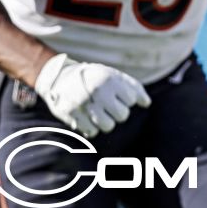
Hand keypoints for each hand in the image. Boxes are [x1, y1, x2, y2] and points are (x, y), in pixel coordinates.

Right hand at [32, 53, 151, 137]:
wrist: (59, 77)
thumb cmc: (94, 77)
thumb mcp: (114, 75)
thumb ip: (134, 87)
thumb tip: (147, 103)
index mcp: (110, 79)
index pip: (132, 100)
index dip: (127, 100)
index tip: (118, 96)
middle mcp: (98, 91)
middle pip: (122, 115)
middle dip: (118, 113)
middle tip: (109, 107)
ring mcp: (84, 104)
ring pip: (108, 126)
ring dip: (106, 123)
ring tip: (100, 114)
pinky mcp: (72, 115)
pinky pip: (92, 132)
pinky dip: (92, 128)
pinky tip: (88, 119)